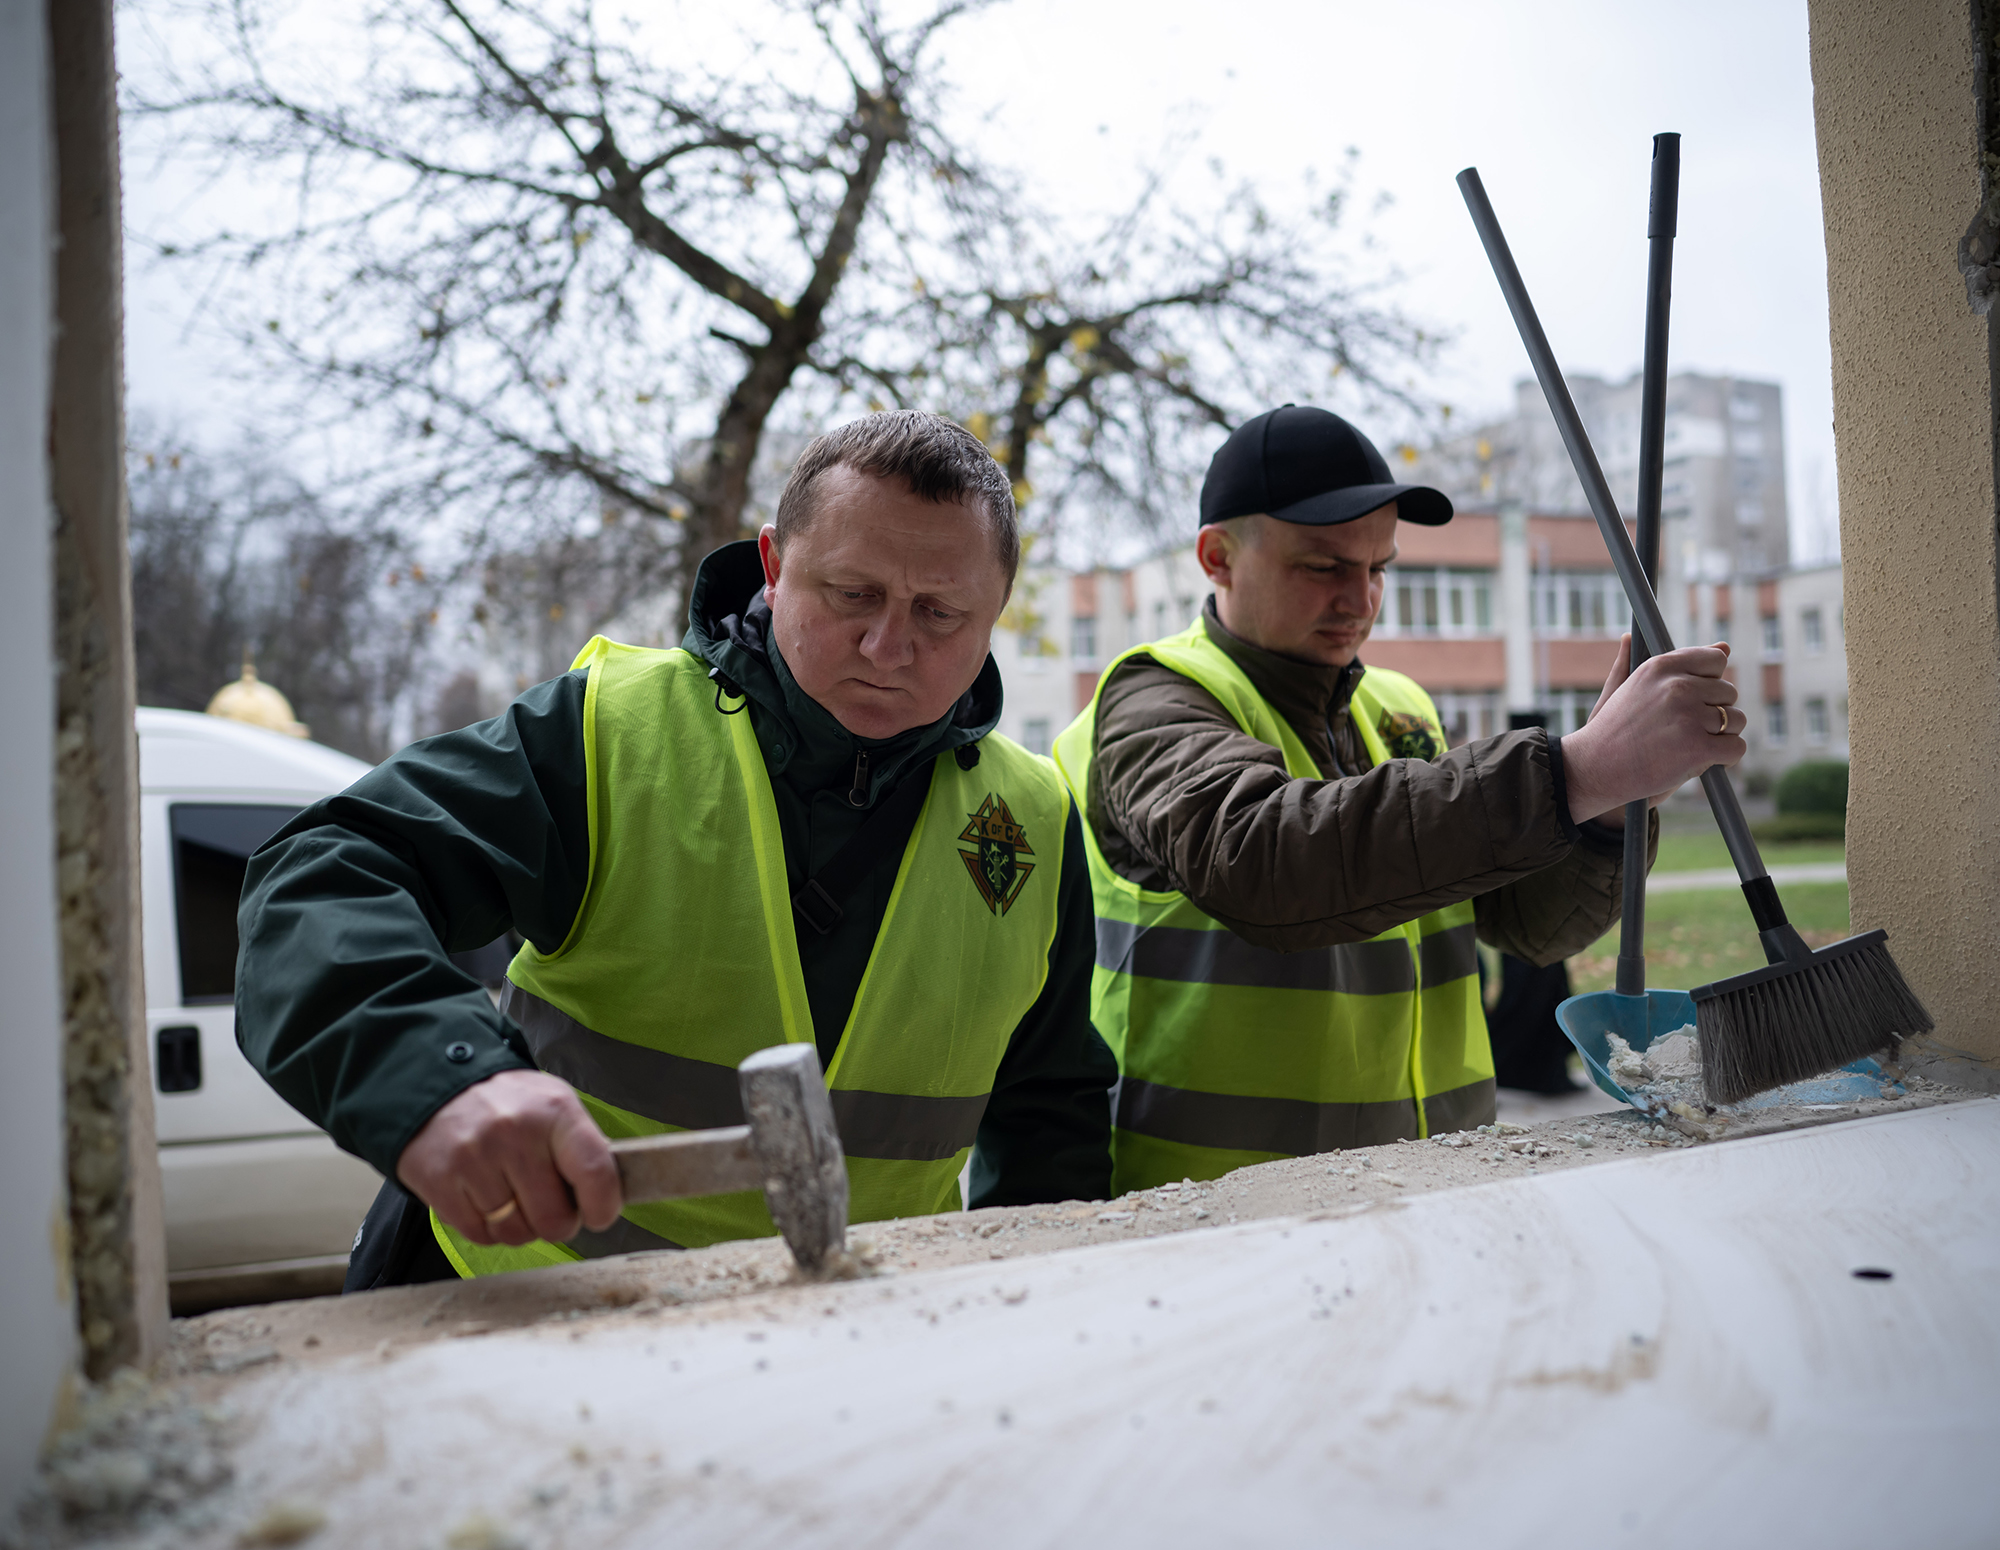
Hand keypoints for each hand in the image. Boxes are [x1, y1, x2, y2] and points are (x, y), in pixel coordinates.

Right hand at [396, 1069, 621, 1247]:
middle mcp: (514, 1134)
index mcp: (555, 1112)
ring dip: (518, 1225)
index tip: (599, 1215)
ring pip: (514, 1233)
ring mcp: (473, 1159)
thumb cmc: (510, 1103)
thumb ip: (582, 1148)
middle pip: (553, 1219)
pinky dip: (486, 1227)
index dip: (603, 1207)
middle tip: (549, 1206)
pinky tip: (485, 1199)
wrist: (438, 1083)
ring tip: (513, 1198)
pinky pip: (478, 1234)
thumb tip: (605, 1198)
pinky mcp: (439, 1181)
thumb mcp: (555, 1104)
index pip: (595, 1173)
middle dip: (556, 1222)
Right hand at [1561, 633, 1745, 826]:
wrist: (1593, 771)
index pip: (1715, 660)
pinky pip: (1736, 747)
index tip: (1691, 700)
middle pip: (1728, 692)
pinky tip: (1700, 762)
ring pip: (1736, 720)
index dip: (1708, 683)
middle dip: (1713, 713)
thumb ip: (1675, 665)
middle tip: (1682, 730)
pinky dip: (1726, 758)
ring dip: (1720, 736)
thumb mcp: (1628, 686)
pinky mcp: (1697, 748)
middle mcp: (1676, 686)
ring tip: (1688, 747)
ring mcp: (1688, 717)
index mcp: (1660, 666)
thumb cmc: (1612, 731)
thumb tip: (1720, 645)